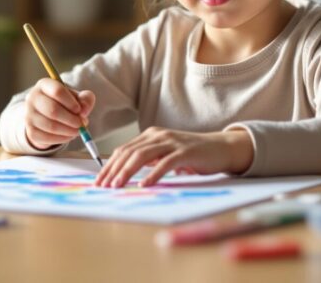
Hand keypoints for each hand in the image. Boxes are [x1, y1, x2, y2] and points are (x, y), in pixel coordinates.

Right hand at [23, 78, 95, 150]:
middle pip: (53, 110)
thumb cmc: (64, 103)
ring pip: (51, 126)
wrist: (46, 116)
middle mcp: (32, 98)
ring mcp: (29, 115)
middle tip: (82, 124)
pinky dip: (62, 139)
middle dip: (71, 119)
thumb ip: (85, 99)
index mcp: (44, 85)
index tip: (79, 110)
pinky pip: (48, 138)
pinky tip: (69, 136)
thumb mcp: (76, 97)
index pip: (57, 91)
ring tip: (78, 130)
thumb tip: (84, 111)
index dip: (71, 102)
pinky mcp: (31, 131)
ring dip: (69, 131)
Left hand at [94, 127, 253, 187]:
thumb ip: (149, 160)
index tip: (99, 181)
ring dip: (127, 172)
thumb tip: (125, 174)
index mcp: (151, 135)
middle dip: (113, 170)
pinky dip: (153, 174)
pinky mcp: (185, 152)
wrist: (221, 148)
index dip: (109, 165)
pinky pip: (165, 163)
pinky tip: (144, 185)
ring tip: (117, 186)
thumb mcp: (165, 155)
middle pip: (129, 152)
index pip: (123, 150)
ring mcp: (172, 142)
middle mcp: (158, 135)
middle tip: (103, 186)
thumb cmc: (192, 155)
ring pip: (142, 156)